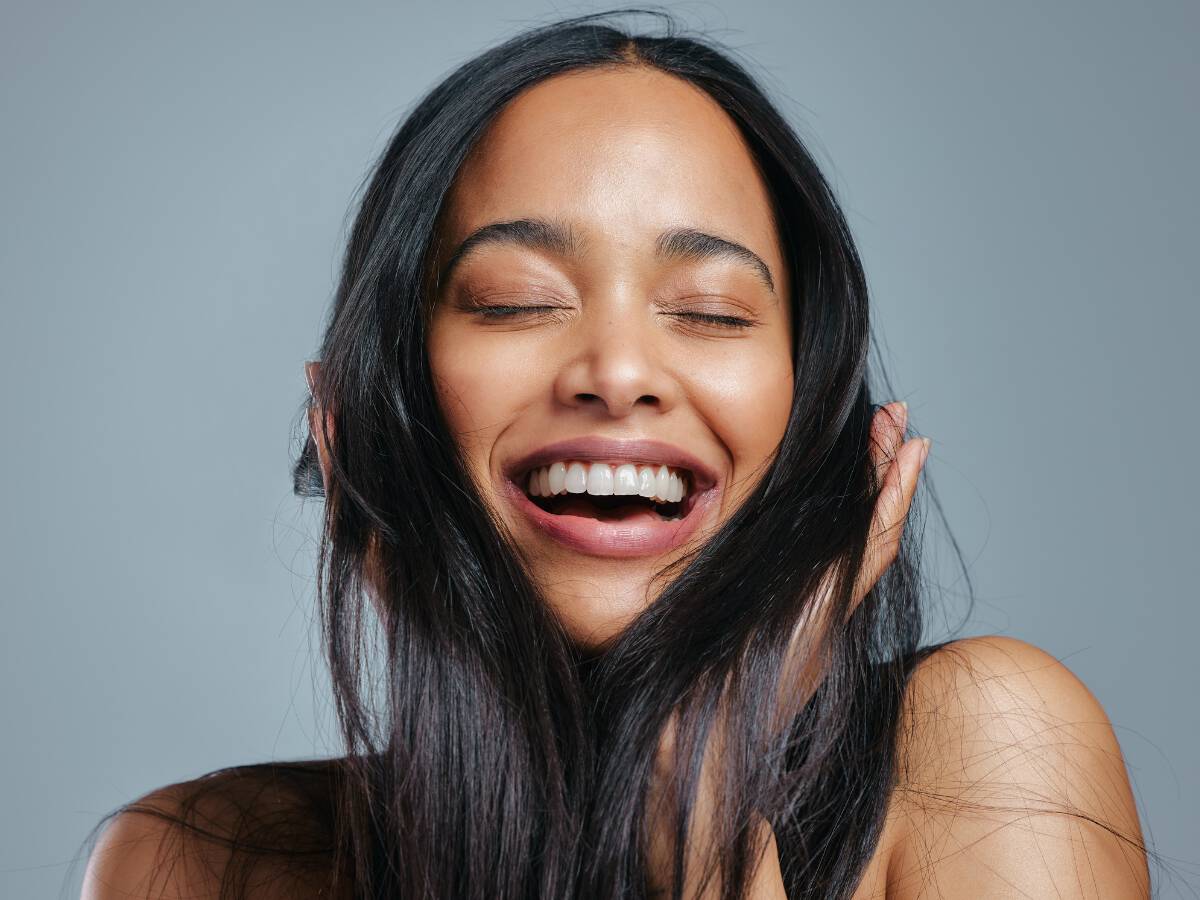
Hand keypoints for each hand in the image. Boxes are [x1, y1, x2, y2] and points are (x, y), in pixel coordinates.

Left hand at [647, 401, 929, 898]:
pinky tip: (907, 460)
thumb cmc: (689, 697)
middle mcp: (822, 604)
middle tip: (897, 420)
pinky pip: (868, 544)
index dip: (859, 495)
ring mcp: (831, 604)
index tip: (867, 448)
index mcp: (799, 611)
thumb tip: (654, 556)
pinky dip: (891, 502)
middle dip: (881, 470)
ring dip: (892, 476)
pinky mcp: (829, 605)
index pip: (839, 540)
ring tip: (909, 429)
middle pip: (862, 526)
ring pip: (874, 529)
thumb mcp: (701, 631)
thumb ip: (705, 598)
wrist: (695, 744)